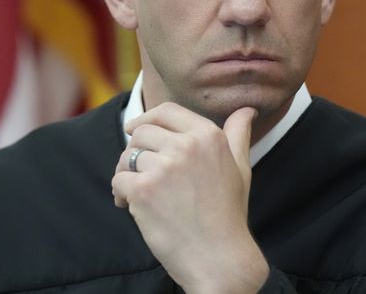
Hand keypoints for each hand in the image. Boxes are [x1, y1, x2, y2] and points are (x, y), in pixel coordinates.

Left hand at [112, 102, 268, 293]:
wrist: (219, 256)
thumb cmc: (228, 213)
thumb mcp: (240, 167)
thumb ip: (238, 134)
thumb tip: (247, 109)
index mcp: (209, 136)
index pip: (167, 111)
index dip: (147, 117)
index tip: (134, 128)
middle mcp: (187, 146)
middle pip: (143, 132)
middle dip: (136, 150)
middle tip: (140, 172)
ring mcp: (164, 167)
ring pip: (128, 155)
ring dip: (126, 172)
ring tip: (137, 192)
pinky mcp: (143, 190)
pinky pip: (118, 179)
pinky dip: (119, 194)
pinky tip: (131, 206)